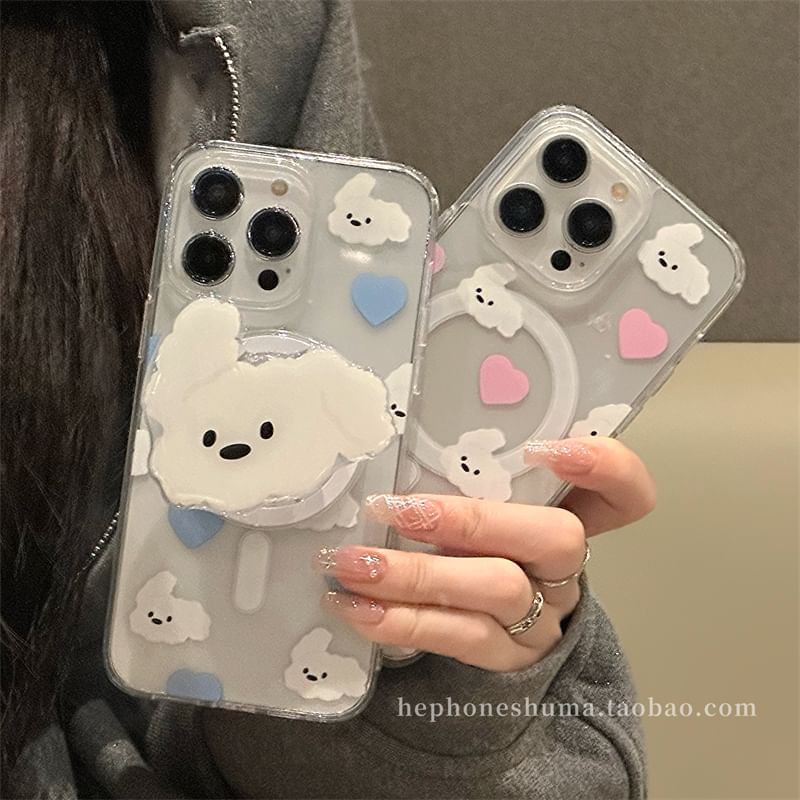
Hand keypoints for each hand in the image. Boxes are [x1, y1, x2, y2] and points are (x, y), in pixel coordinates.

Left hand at [315, 437, 655, 670]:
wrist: (486, 630)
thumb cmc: (478, 548)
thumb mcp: (484, 509)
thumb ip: (466, 481)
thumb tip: (392, 452)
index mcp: (570, 516)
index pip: (625, 492)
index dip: (606, 467)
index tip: (545, 449)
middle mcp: (564, 566)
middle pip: (555, 538)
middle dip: (470, 521)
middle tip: (395, 509)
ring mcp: (542, 616)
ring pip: (498, 590)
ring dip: (417, 576)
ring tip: (354, 565)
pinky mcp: (506, 656)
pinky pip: (460, 639)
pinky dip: (402, 620)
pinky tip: (356, 607)